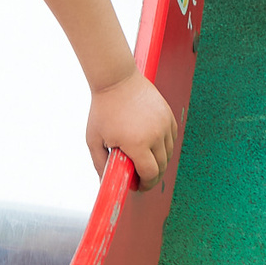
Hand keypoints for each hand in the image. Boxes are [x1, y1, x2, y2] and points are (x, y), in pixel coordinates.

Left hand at [85, 70, 179, 189]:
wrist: (116, 79)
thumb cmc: (103, 109)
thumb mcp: (94, 139)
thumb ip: (100, 164)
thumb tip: (107, 182)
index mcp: (137, 143)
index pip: (150, 174)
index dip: (145, 184)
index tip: (137, 185)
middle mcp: (155, 135)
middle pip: (161, 166)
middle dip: (151, 176)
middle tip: (140, 177)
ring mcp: (164, 123)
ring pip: (168, 153)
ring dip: (158, 161)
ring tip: (144, 160)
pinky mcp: (168, 115)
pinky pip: (171, 138)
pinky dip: (164, 146)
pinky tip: (151, 145)